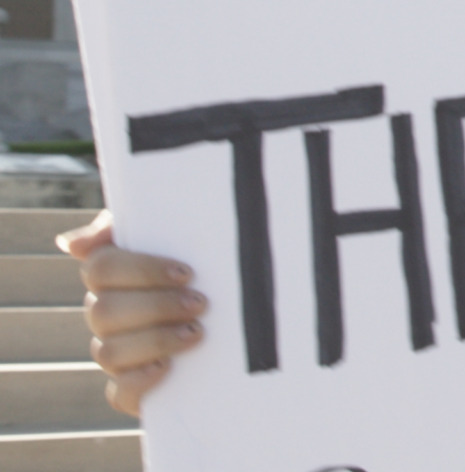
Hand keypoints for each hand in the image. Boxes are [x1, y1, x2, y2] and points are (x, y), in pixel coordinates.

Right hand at [56, 212, 207, 415]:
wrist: (239, 315)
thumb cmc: (200, 259)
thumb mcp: (173, 231)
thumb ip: (127, 223)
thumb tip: (72, 244)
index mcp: (112, 276)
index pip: (100, 269)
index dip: (141, 270)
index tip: (186, 272)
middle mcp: (106, 314)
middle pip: (104, 312)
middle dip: (156, 307)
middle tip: (199, 303)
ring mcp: (117, 352)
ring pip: (109, 353)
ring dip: (154, 341)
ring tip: (197, 332)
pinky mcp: (134, 387)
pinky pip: (120, 395)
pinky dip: (139, 383)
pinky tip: (166, 368)